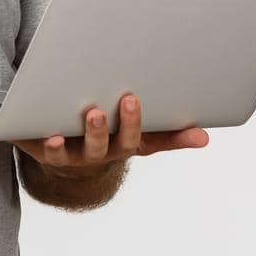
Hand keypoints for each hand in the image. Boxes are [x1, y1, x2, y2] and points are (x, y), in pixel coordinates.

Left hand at [10, 93, 209, 175]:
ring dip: (94, 133)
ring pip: (90, 148)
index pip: (154, 140)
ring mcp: (78, 156)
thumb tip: (204, 136)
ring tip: (94, 114)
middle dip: (128, 124)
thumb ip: (164, 132)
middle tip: (131, 100)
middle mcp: (104, 153)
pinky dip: (53, 146)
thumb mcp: (130, 132)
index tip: (193, 129)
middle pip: (121, 143)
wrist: (56, 153)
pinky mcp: (50, 153)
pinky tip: (53, 136)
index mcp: (126, 144)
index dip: (175, 137)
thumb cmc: (100, 135)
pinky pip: (52, 154)